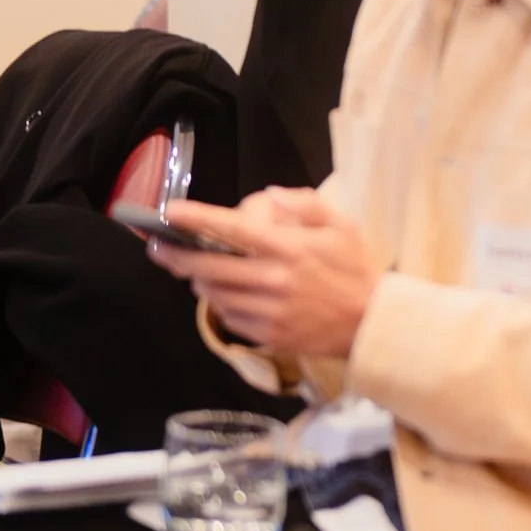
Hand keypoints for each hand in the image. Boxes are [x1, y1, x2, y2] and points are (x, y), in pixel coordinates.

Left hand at [150, 187, 378, 370]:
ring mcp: (268, 311)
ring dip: (199, 280)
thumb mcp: (342, 226)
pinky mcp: (267, 335)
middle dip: (177, 256)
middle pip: (209, 267)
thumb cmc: (355, 268)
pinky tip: (225, 295)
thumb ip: (307, 204)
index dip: (198, 219)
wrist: (371, 322)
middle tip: (158, 247)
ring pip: (214, 294)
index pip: (234, 230)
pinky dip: (220, 304)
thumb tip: (270, 195)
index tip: (170, 212)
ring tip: (196, 270)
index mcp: (290, 248)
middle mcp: (274, 279)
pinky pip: (229, 317)